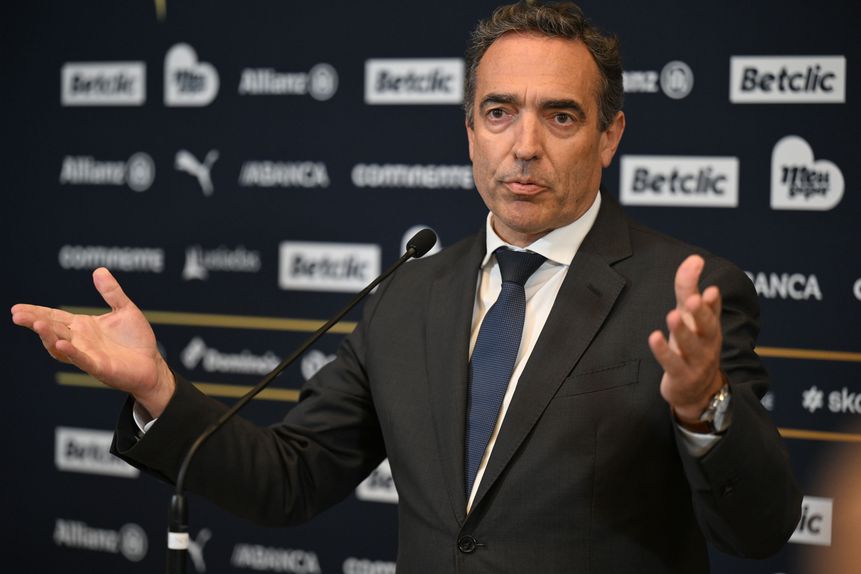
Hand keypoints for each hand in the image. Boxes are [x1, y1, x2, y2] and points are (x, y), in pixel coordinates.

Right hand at [11, 267, 174, 416]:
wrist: (152, 364)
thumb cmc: (136, 339)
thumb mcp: (125, 310)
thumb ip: (111, 292)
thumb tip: (99, 270)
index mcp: (83, 326)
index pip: (54, 317)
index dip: (36, 312)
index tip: (17, 307)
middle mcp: (80, 340)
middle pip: (53, 330)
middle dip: (35, 322)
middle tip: (17, 315)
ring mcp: (88, 354)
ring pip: (62, 346)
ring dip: (48, 336)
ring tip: (37, 325)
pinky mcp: (100, 367)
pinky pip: (83, 359)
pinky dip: (72, 352)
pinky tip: (62, 344)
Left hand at [648, 255, 724, 427]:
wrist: (696, 391)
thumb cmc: (692, 344)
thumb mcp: (689, 316)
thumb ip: (688, 287)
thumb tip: (694, 258)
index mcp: (709, 326)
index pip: (713, 310)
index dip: (712, 301)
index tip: (710, 288)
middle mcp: (707, 342)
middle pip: (707, 327)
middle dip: (701, 312)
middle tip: (694, 299)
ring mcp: (696, 361)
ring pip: (691, 345)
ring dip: (682, 331)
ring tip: (672, 315)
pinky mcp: (681, 375)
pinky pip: (672, 363)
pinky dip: (663, 351)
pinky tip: (654, 337)